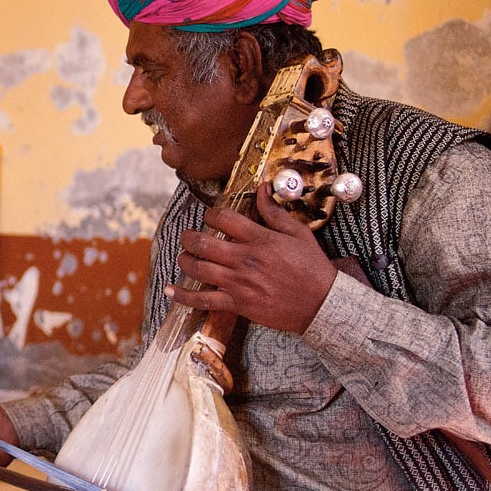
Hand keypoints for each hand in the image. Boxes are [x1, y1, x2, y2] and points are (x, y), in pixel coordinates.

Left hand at [167, 183, 337, 333]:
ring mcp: (239, 283)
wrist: (322, 303)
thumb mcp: (298, 233)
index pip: (224, 219)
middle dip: (189, 237)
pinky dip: (183, 297)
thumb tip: (262, 187)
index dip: (211, 214)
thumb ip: (275, 211)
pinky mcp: (237, 303)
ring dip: (185, 260)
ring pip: (199, 269)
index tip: (210, 216)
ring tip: (185, 256)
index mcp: (259, 240)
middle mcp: (245, 260)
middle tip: (187, 236)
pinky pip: (203, 300)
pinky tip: (169, 290)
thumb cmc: (312, 267)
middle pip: (203, 243)